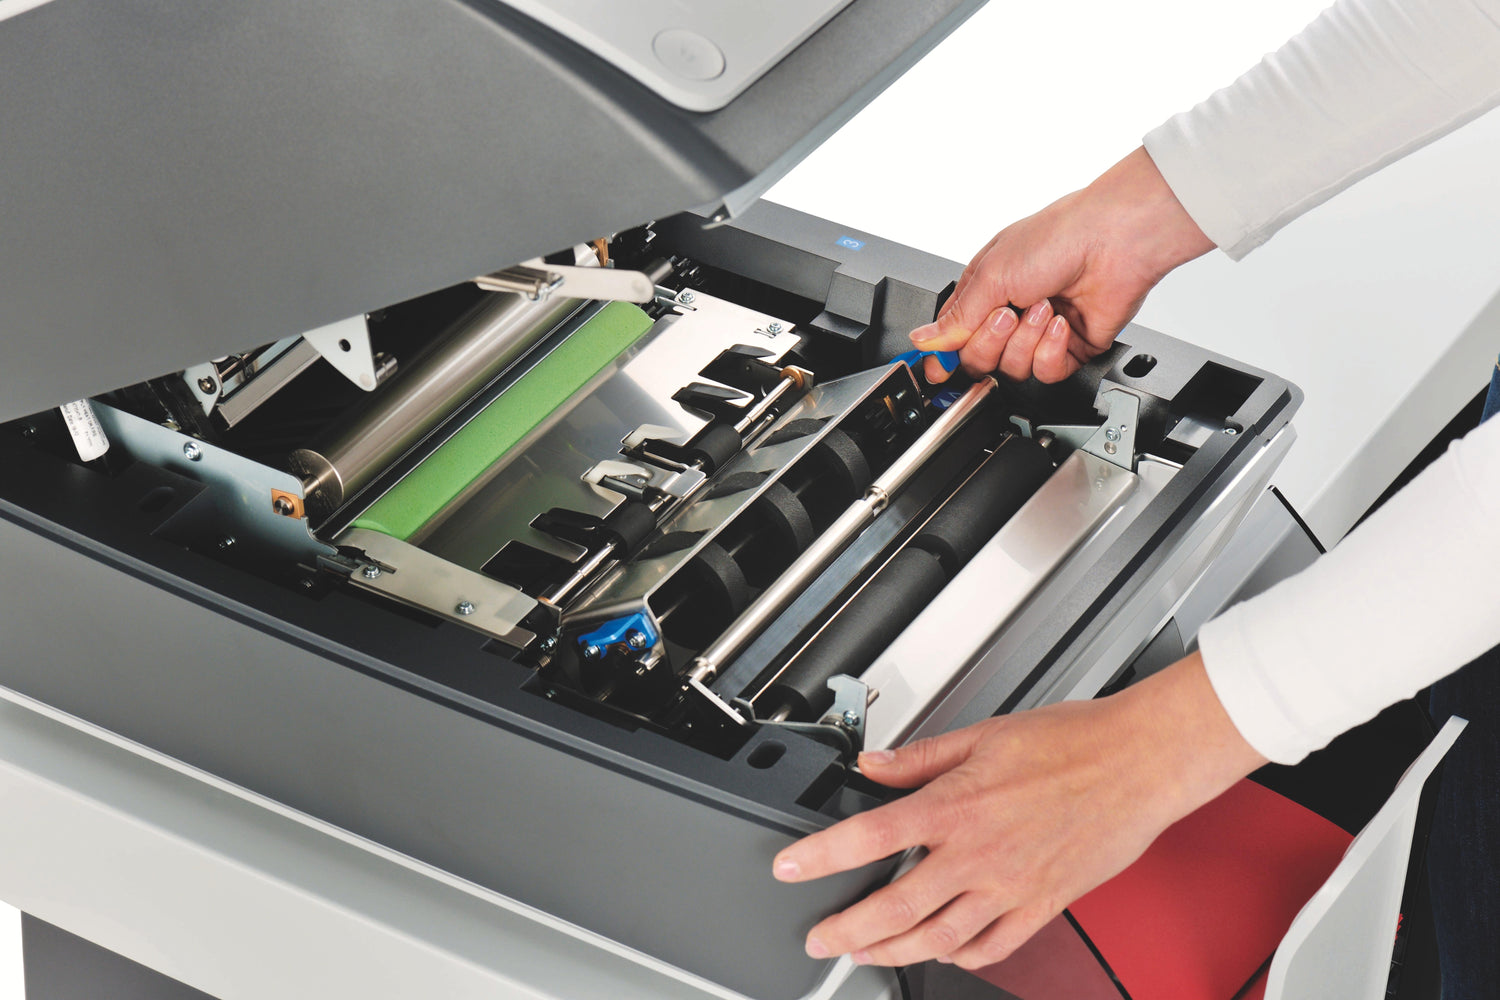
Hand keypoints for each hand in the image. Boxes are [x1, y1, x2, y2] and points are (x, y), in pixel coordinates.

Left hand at [771, 653, 1265, 969]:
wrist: (1139, 763)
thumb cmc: (1072, 742)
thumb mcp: (982, 734)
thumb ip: (919, 757)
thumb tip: (872, 765)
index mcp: (958, 805)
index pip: (871, 837)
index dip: (821, 857)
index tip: (790, 869)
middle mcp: (980, 854)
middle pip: (896, 906)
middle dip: (848, 930)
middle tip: (820, 939)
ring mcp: (1012, 887)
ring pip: (940, 938)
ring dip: (895, 951)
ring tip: (866, 954)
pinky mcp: (1043, 905)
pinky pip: (993, 946)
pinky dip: (960, 956)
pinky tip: (941, 952)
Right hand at [910, 147, 1213, 384]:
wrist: (1115, 240)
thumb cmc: (1058, 237)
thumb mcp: (992, 275)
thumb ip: (956, 318)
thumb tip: (924, 340)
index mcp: (983, 291)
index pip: (951, 338)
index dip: (943, 357)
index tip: (939, 370)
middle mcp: (1009, 313)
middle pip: (978, 359)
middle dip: (991, 341)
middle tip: (1008, 314)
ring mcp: (1038, 332)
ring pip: (1012, 369)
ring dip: (1026, 340)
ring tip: (1044, 308)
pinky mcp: (1068, 347)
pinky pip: (1045, 372)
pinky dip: (1051, 350)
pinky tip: (1061, 323)